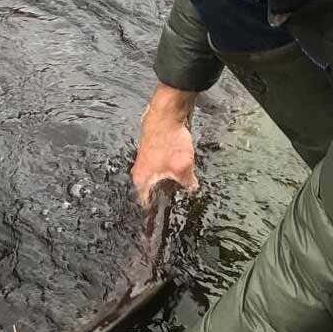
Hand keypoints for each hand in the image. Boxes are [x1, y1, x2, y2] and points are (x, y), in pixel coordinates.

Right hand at [131, 86, 198, 205]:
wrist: (166, 113)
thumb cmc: (168, 140)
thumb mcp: (183, 167)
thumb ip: (188, 183)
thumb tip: (191, 188)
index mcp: (141, 180)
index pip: (147, 204)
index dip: (158, 212)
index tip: (166, 218)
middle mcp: (140, 172)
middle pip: (154, 191)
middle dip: (167, 195)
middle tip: (180, 199)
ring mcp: (146, 161)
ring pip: (159, 178)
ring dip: (170, 180)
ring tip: (183, 183)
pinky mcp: (154, 151)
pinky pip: (163, 166)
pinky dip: (172, 168)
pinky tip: (182, 166)